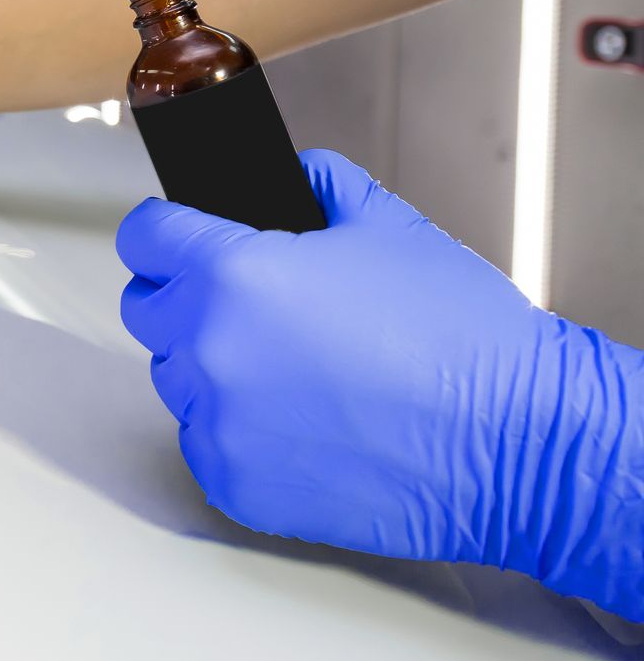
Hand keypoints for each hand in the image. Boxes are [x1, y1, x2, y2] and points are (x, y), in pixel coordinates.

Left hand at [117, 149, 643, 619]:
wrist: (516, 443)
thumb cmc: (461, 339)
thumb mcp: (387, 223)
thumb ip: (316, 184)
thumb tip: (284, 177)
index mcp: (231, 275)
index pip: (144, 236)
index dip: (166, 230)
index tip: (177, 236)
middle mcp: (209, 348)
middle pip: (149, 308)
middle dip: (185, 296)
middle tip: (248, 303)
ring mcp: (217, 422)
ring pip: (178, 378)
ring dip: (214, 365)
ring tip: (292, 367)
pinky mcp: (234, 483)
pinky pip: (206, 441)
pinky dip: (238, 429)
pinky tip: (302, 420)